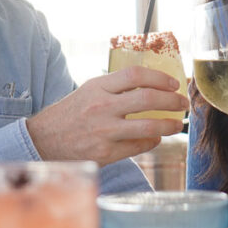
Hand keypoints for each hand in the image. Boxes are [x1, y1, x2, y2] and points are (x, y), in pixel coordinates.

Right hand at [27, 66, 185, 166]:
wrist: (44, 140)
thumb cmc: (71, 113)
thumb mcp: (89, 91)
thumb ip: (115, 87)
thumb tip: (152, 85)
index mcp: (98, 87)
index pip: (136, 75)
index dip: (160, 77)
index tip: (173, 83)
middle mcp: (102, 107)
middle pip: (147, 98)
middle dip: (172, 100)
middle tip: (183, 103)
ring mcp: (105, 131)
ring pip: (148, 126)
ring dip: (169, 125)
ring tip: (178, 124)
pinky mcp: (106, 152)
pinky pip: (139, 146)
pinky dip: (152, 142)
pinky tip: (155, 139)